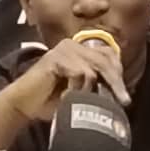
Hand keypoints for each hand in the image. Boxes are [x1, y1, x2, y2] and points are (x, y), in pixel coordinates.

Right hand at [0, 39, 130, 121]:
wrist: (25, 105)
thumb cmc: (51, 100)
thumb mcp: (80, 91)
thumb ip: (97, 86)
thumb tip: (122, 94)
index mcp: (80, 50)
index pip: (109, 55)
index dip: (118, 73)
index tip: (124, 96)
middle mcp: (74, 45)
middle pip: (105, 60)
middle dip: (116, 83)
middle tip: (123, 101)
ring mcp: (64, 49)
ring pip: (94, 68)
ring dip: (91, 89)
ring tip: (81, 101)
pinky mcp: (56, 57)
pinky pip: (80, 73)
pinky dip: (77, 88)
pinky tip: (67, 96)